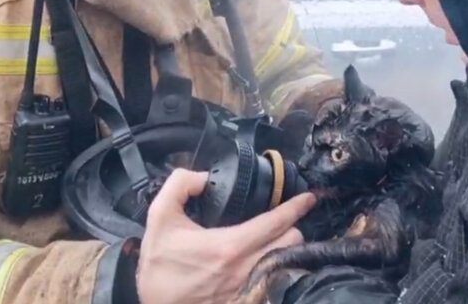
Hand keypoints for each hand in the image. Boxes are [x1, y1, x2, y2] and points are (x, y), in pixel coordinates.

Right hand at [137, 168, 316, 303]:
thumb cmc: (159, 267)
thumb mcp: (159, 217)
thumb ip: (180, 185)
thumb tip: (204, 176)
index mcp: (230, 246)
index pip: (277, 222)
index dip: (296, 206)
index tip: (308, 198)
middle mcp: (245, 269)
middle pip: (292, 243)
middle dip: (292, 227)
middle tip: (285, 218)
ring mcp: (249, 289)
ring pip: (287, 262)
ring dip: (285, 248)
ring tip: (277, 238)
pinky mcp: (246, 301)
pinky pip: (275, 281)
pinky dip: (276, 267)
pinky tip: (266, 260)